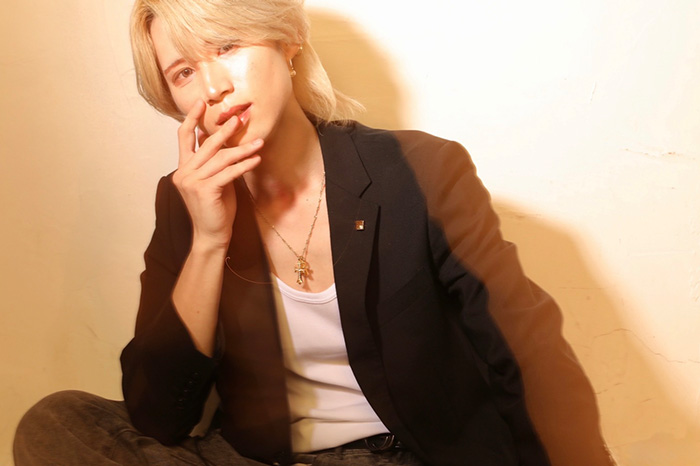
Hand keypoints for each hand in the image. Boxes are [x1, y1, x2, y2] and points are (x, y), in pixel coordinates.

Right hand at [172, 100, 261, 249]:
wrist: (211, 235)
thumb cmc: (215, 208)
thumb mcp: (213, 181)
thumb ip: (212, 162)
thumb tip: (213, 138)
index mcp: (183, 168)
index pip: (184, 138)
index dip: (191, 119)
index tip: (200, 103)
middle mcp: (184, 172)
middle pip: (207, 144)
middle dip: (225, 130)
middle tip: (240, 117)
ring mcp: (193, 181)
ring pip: (221, 158)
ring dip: (243, 149)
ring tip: (259, 142)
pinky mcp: (205, 190)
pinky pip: (229, 172)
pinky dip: (244, 165)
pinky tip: (256, 159)